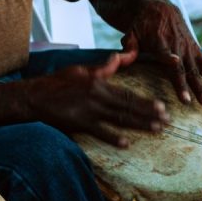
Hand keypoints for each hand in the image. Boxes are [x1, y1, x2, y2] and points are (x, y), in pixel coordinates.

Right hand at [23, 50, 168, 147]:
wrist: (35, 96)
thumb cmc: (56, 82)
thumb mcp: (80, 70)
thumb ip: (103, 67)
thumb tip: (119, 57)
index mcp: (99, 82)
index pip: (128, 93)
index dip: (146, 101)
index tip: (161, 107)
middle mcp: (97, 96)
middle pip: (128, 107)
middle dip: (149, 115)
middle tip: (167, 121)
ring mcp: (89, 111)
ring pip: (120, 119)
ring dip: (139, 125)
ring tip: (155, 130)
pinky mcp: (80, 123)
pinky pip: (100, 132)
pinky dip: (113, 138)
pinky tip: (126, 143)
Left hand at [121, 0, 201, 105]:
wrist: (160, 8)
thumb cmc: (142, 24)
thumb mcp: (131, 30)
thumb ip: (129, 45)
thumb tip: (122, 57)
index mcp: (159, 41)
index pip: (164, 50)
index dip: (169, 57)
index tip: (175, 63)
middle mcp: (177, 46)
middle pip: (182, 67)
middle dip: (187, 84)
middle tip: (191, 101)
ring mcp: (188, 49)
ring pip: (197, 69)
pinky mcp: (196, 50)